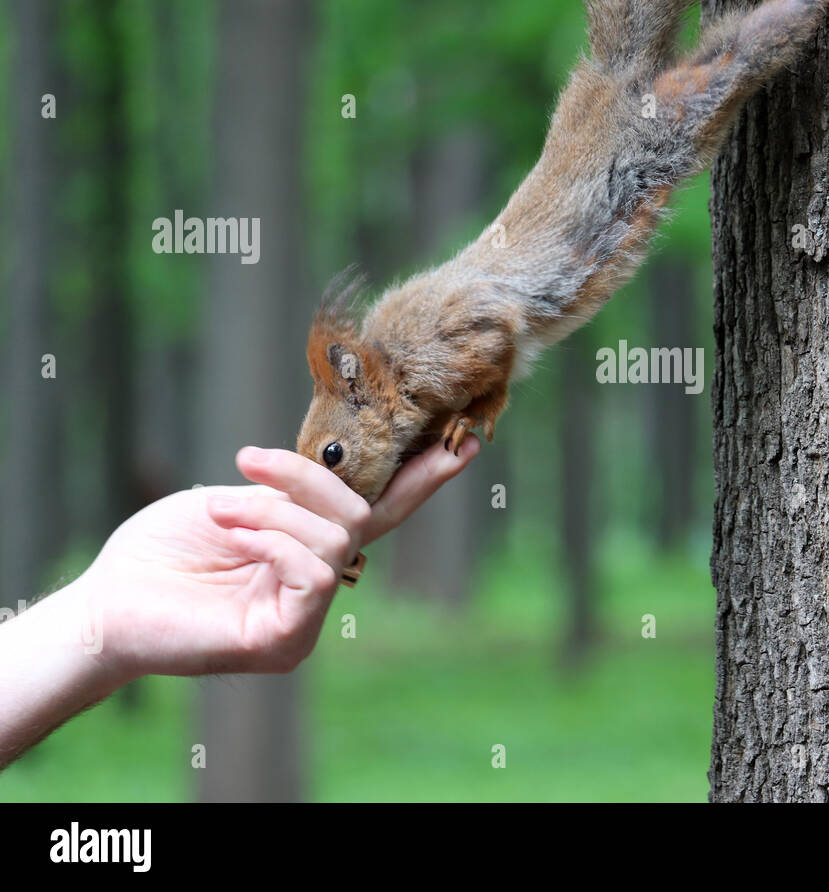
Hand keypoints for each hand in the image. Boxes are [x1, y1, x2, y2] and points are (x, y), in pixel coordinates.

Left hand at [69, 435, 480, 681]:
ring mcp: (306, 619)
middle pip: (358, 515)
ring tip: (219, 509)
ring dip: (273, 510)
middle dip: (306, 481)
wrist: (107, 600)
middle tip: (246, 462)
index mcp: (310, 550)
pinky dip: (273, 540)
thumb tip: (346, 470)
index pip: (381, 512)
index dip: (422, 479)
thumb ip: (295, 496)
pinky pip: (315, 573)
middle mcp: (318, 587)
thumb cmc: (163, 549)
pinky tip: (232, 536)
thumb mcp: (240, 499)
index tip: (464, 444)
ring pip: (336, 539)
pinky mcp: (287, 641)